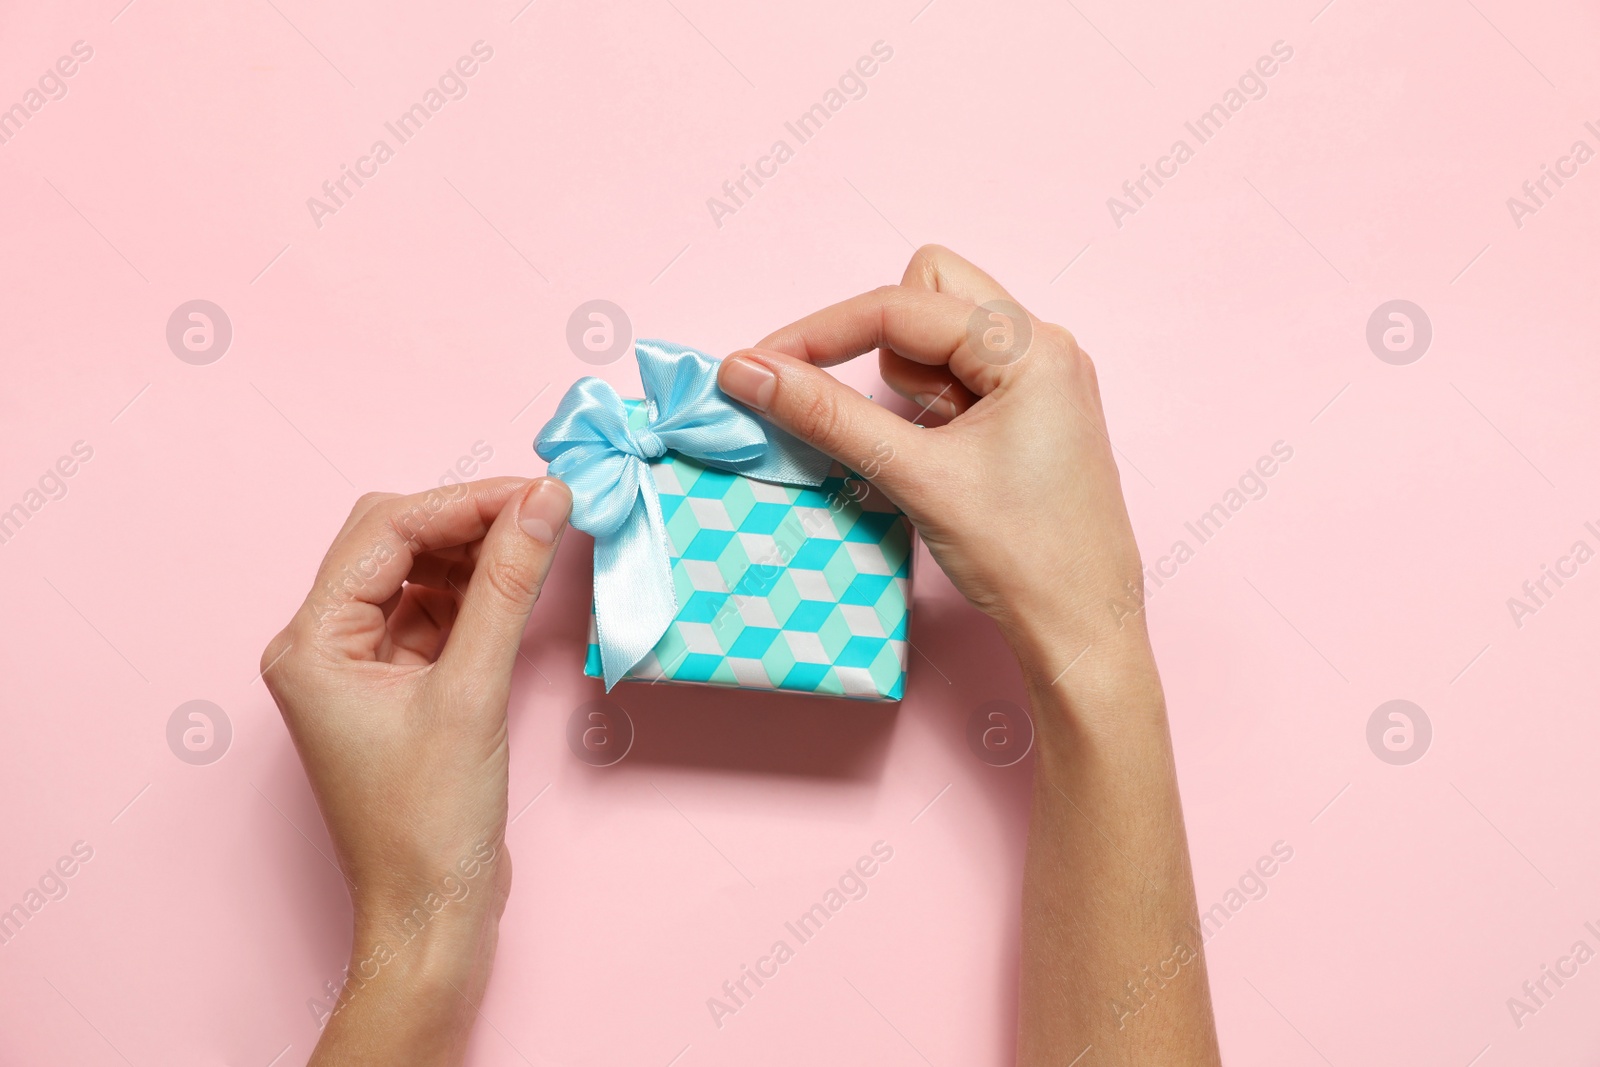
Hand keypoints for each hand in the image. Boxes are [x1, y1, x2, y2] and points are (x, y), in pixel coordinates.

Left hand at [260, 476, 570, 1065]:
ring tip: (540, 541)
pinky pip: (436, 614)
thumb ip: (507, 588)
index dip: (464, 502)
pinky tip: (519, 585)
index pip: (385, 532)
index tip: (537, 490)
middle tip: (542, 509)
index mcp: (312, 644)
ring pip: (417, 573)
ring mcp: (359, 667)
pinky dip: (478, 594)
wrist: (431, 914)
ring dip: (476, 553)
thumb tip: (542, 502)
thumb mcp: (472, 692)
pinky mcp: (398, 687)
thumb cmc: (430, 823)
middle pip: (394, 542)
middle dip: (467, 520)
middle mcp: (323, 647)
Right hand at [716, 245, 1147, 693]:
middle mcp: (1043, 347)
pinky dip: (925, 410)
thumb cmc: (1023, 557)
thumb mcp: (915, 476)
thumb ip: (826, 414)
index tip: (759, 366)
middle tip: (876, 416)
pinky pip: (956, 380)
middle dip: (879, 345)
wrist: (1082, 631)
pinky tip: (937, 463)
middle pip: (927, 295)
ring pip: (937, 339)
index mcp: (1031, 347)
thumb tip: (748, 371)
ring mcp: (1039, 380)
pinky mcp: (1028, 414)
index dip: (820, 333)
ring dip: (907, 386)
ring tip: (926, 456)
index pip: (900, 306)